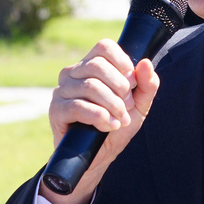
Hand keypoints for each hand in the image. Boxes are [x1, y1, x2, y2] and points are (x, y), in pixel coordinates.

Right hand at [40, 39, 159, 203]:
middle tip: (127, 106)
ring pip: (90, 86)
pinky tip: (108, 125)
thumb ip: (146, 84)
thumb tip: (146, 63)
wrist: (99, 157)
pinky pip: (78, 106)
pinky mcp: (56, 110)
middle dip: (119, 88)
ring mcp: (62, 91)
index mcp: (91, 65)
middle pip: (97, 65)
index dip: (122, 62)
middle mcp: (73, 73)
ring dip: (112, 105)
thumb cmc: (117, 126)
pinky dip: (99, 117)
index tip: (131, 83)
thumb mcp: (139, 106)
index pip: (104, 46)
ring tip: (120, 120)